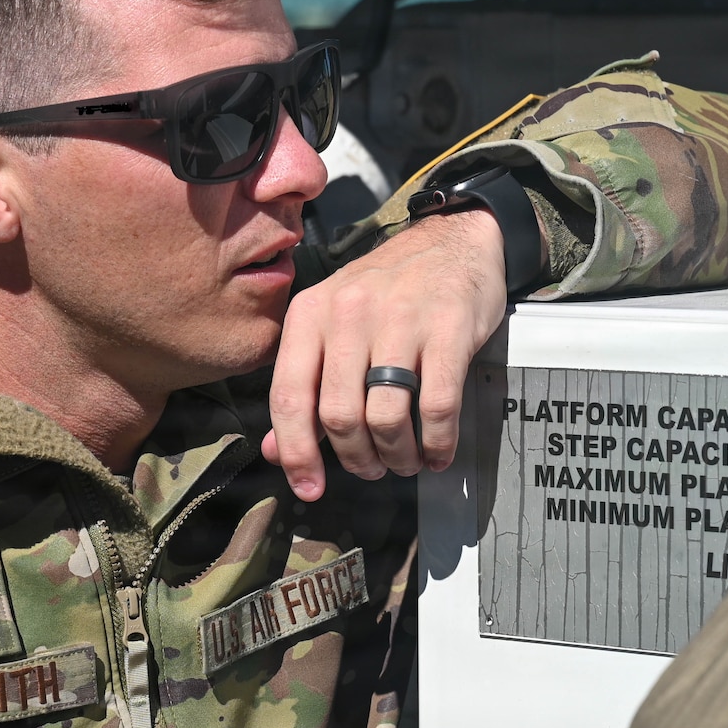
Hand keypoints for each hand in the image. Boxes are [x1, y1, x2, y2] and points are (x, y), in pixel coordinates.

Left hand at [263, 210, 508, 499]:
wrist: (452, 240)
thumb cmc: (387, 293)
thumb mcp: (333, 326)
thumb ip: (303, 387)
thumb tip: (276, 453)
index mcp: (309, 314)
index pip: (289, 397)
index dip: (297, 453)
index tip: (310, 488)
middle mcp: (348, 313)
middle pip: (338, 415)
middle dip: (356, 458)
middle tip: (373, 468)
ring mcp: (400, 319)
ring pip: (384, 417)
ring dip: (396, 455)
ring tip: (405, 460)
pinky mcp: (449, 328)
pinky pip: (436, 405)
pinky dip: (437, 442)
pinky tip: (438, 452)